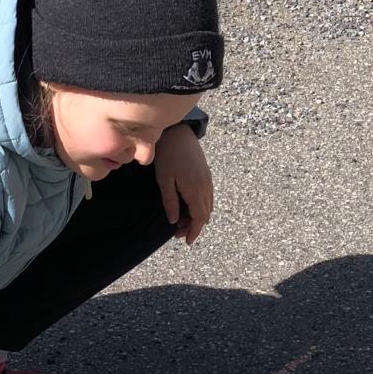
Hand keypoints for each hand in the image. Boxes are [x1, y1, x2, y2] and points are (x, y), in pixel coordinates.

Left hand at [154, 125, 212, 245]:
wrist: (178, 132)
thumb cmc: (168, 155)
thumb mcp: (164, 181)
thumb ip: (170, 202)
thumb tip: (174, 220)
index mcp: (195, 190)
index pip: (198, 218)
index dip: (193, 231)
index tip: (186, 241)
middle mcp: (205, 187)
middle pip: (205, 215)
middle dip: (193, 226)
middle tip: (178, 232)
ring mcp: (208, 180)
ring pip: (207, 206)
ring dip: (196, 216)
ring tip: (180, 219)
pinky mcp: (207, 175)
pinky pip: (208, 197)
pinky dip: (200, 206)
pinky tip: (188, 205)